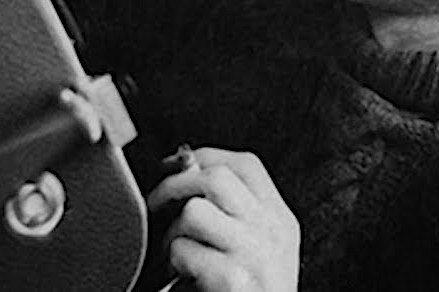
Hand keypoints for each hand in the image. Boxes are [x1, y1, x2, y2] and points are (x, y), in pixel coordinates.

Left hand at [147, 147, 299, 290]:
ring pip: (195, 211)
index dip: (205, 158)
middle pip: (217, 178)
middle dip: (175, 186)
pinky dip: (173, 263)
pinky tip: (183, 278)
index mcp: (281, 220)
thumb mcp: (256, 249)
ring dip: (172, 232)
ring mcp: (256, 256)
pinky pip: (184, 251)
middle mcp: (273, 233)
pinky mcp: (234, 282)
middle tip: (158, 206)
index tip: (177, 167)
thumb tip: (184, 164)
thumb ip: (233, 212)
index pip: (246, 165)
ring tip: (175, 254)